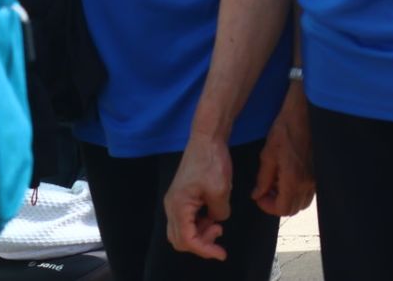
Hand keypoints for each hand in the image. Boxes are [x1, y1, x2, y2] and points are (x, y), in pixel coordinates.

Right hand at [164, 132, 234, 259]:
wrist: (206, 139)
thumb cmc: (212, 162)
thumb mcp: (221, 190)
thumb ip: (219, 212)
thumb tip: (217, 220)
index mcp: (178, 207)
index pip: (187, 240)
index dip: (204, 250)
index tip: (221, 254)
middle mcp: (172, 206)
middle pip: (180, 239)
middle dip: (200, 243)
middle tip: (219, 234)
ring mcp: (175, 201)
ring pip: (182, 230)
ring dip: (199, 233)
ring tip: (218, 224)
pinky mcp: (181, 196)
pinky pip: (186, 219)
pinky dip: (198, 223)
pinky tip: (213, 215)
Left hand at [251, 84, 313, 216]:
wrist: (305, 112)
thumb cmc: (285, 129)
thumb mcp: (268, 154)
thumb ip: (263, 178)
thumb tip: (257, 194)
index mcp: (294, 179)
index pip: (282, 209)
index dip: (268, 207)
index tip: (259, 196)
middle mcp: (308, 182)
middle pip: (293, 209)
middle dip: (277, 203)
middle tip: (266, 190)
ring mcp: (316, 176)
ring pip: (302, 201)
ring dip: (288, 197)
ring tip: (277, 182)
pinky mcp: (320, 169)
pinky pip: (309, 189)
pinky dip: (297, 189)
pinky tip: (288, 174)